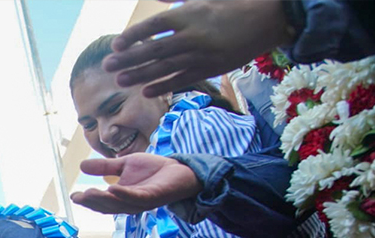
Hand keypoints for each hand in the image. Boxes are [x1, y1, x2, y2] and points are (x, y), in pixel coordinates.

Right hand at [72, 155, 201, 214]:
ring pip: (119, 204)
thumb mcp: (125, 165)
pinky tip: (112, 189)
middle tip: (77, 197)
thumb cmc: (154, 170)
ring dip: (103, 200)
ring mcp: (142, 202)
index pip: (102, 202)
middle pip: (108, 207)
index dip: (88, 201)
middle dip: (92, 203)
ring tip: (88, 193)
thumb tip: (81, 166)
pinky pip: (137, 198)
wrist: (180, 169)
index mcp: (122, 198)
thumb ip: (105, 167)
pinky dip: (124, 194)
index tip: (74, 196)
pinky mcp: (154, 197)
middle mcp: (130, 204)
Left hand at [105, 0, 292, 97]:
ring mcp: (201, 55)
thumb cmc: (234, 2)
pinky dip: (164, 85)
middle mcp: (192, 36)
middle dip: (128, 60)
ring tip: (120, 82)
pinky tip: (146, 91)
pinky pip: (183, 79)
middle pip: (154, 50)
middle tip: (107, 67)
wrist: (267, 19)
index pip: (153, 27)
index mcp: (189, 14)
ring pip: (165, 67)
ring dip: (140, 76)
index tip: (115, 45)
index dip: (133, 36)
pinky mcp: (211, 69)